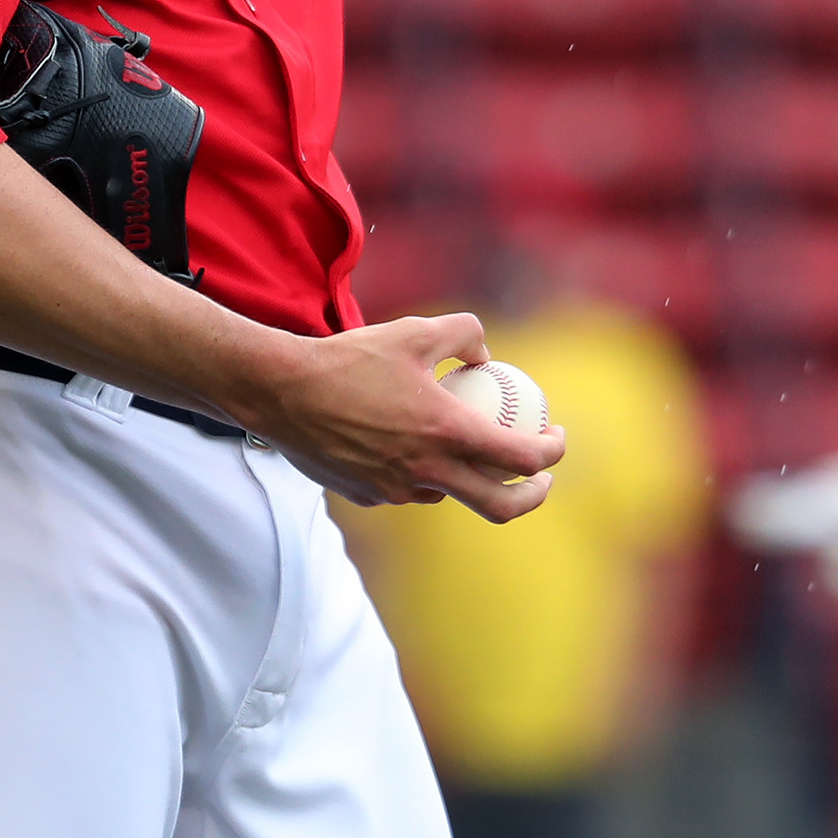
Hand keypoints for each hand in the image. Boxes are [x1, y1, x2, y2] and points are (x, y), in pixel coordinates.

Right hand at [239, 313, 565, 516]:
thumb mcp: (414, 331)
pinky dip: (420, 471)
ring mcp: (398, 491)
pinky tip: (404, 442)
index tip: (555, 437)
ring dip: (466, 476)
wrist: (281, 393)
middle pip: (502, 506)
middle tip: (539, 478)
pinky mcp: (369, 497)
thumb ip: (465, 334)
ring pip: (449, 493)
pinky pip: (408, 489)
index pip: (525, 458)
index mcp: (449, 434)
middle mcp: (429, 472)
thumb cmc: (349, 359)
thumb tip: (487, 356)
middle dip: (533, 496)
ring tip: (461, 444)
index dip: (553, 452)